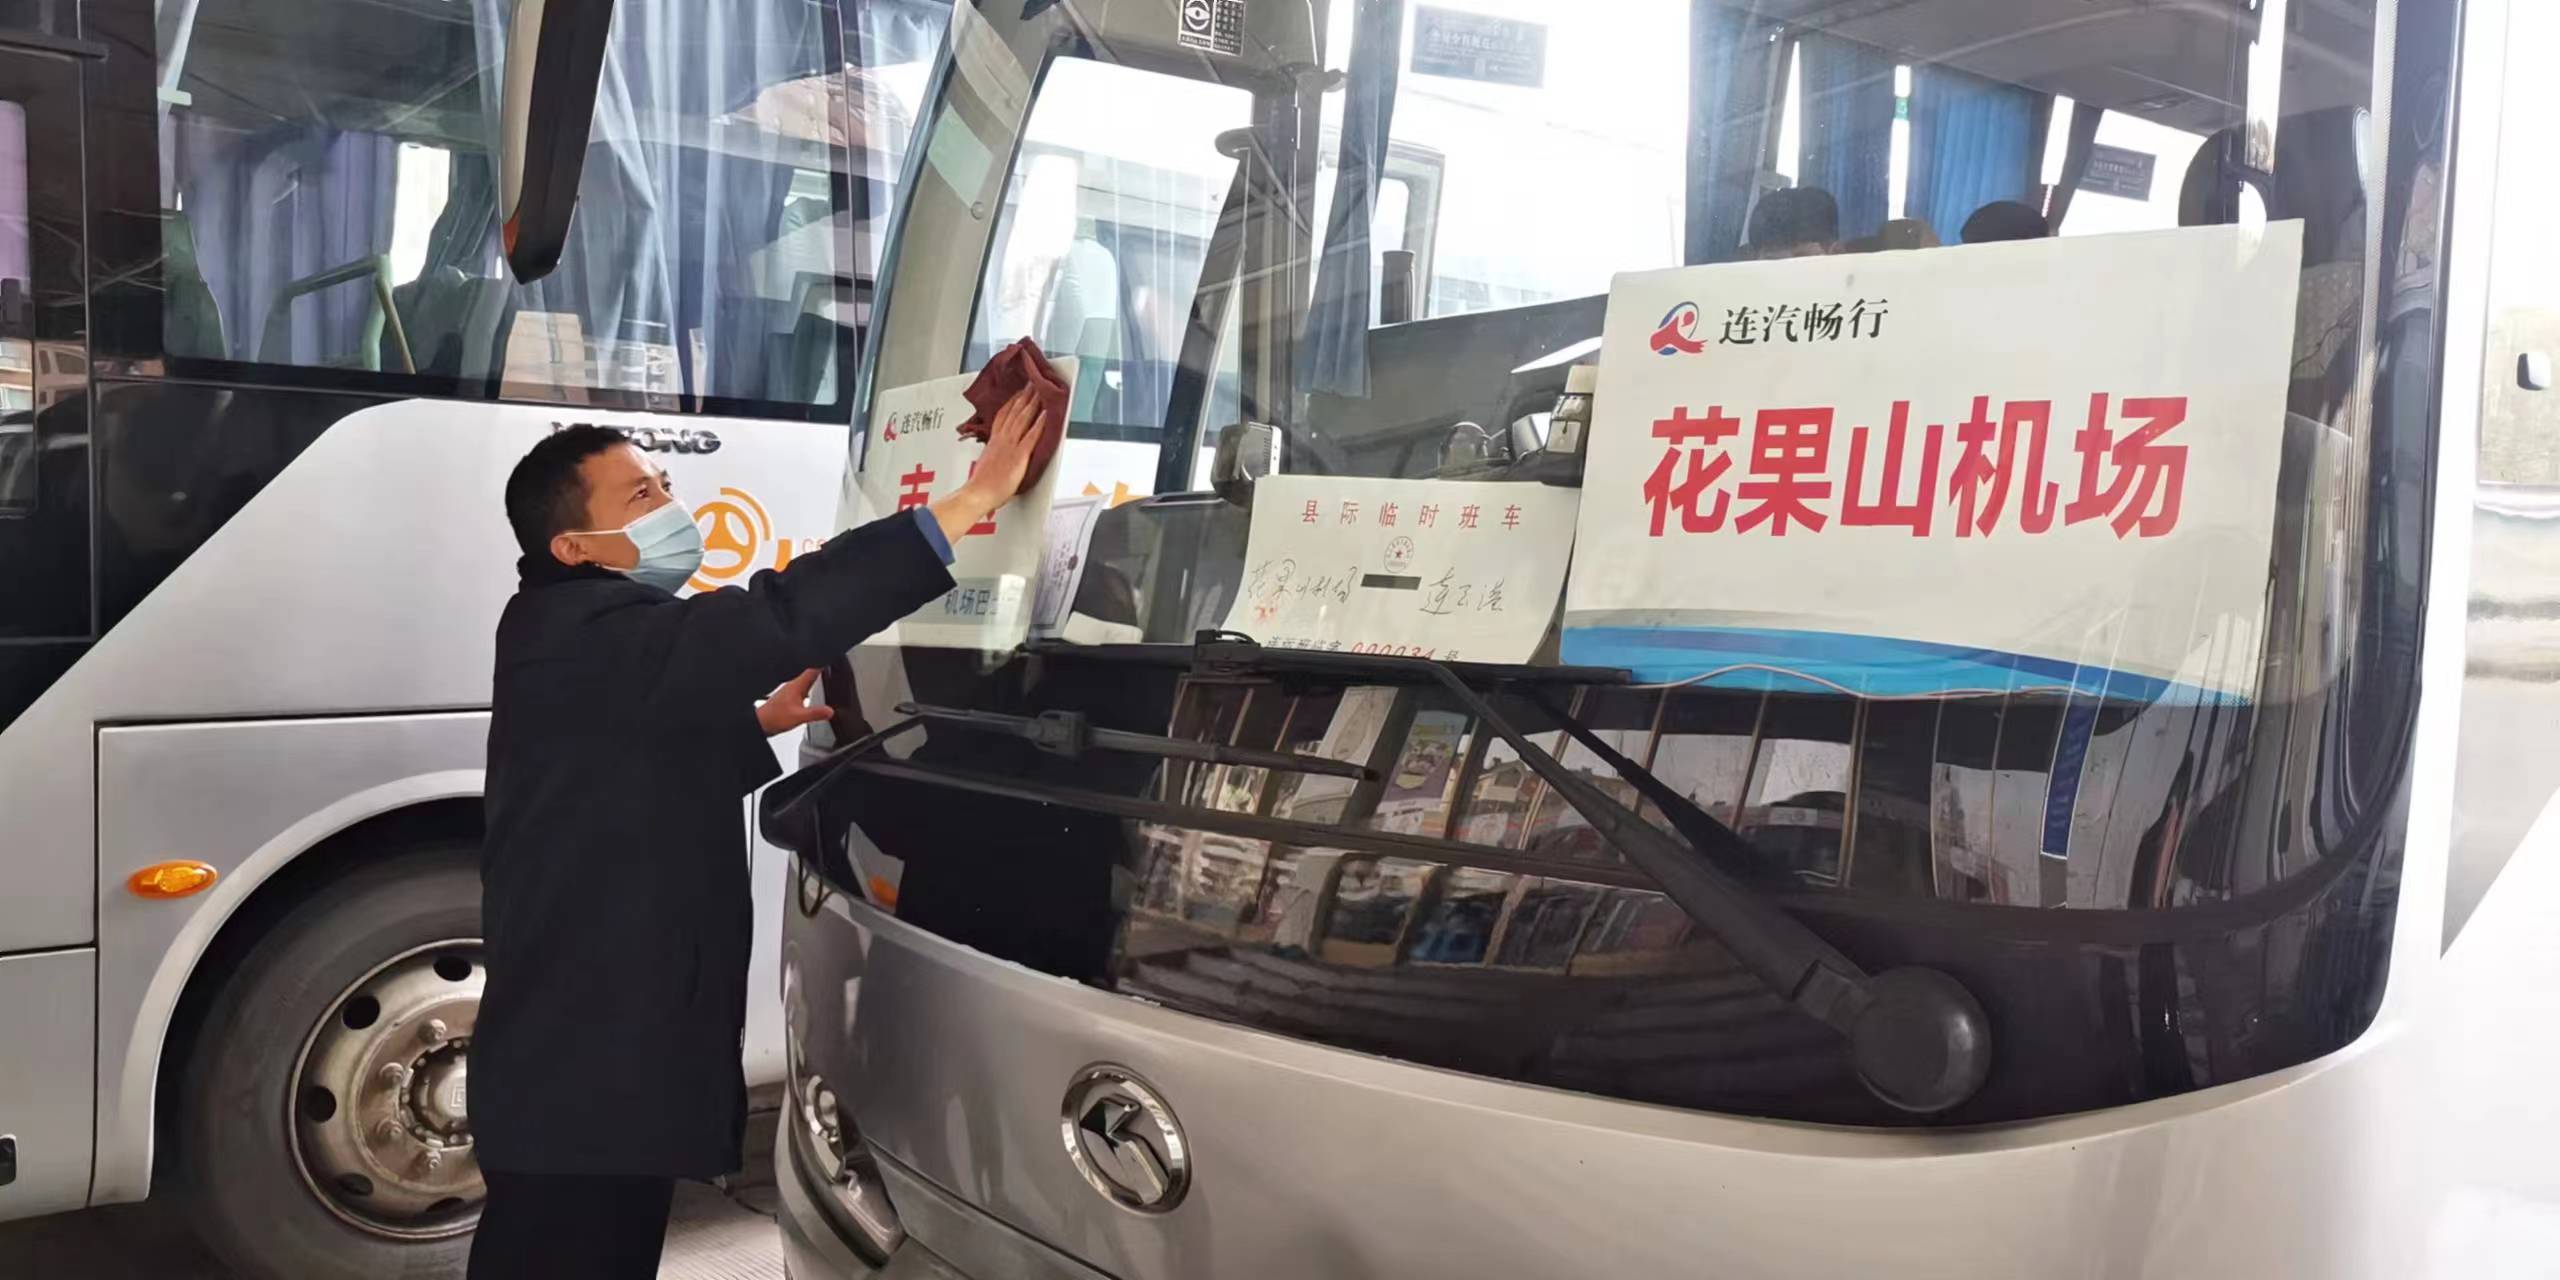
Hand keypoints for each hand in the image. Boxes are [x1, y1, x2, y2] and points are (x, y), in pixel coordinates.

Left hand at [756, 668, 830, 736]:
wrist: (760, 723)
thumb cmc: (774, 717)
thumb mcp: (798, 717)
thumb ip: (815, 713)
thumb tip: (830, 711)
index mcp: (796, 686)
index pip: (811, 670)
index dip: (821, 664)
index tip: (830, 662)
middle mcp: (792, 686)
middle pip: (809, 674)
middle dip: (820, 671)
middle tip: (831, 670)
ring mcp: (789, 692)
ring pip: (805, 682)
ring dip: (814, 681)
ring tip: (825, 681)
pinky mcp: (787, 698)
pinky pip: (801, 690)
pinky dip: (808, 691)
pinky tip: (811, 697)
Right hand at [930, 389, 1047, 543]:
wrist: (978, 493)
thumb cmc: (981, 484)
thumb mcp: (985, 462)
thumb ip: (993, 454)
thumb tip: (995, 453)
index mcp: (994, 442)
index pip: (1002, 416)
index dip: (1011, 403)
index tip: (1017, 394)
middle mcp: (1002, 440)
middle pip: (1014, 412)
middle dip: (1024, 397)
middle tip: (1031, 384)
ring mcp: (1010, 446)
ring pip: (1023, 419)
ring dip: (1033, 403)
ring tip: (1040, 390)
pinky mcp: (1019, 455)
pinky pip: (1032, 436)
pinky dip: (1040, 423)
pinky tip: (1046, 414)